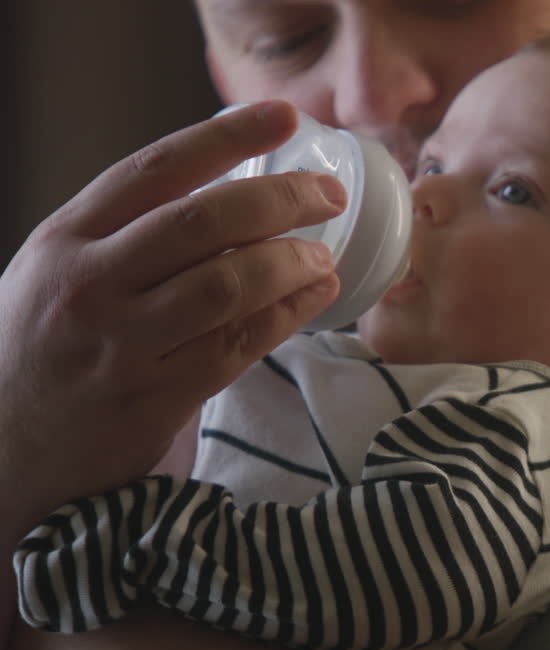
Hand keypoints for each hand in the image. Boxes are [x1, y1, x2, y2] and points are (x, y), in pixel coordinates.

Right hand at [0, 100, 343, 520]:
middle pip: (204, 221)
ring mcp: (122, 343)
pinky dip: (287, 315)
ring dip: (291, 263)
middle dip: (281, 198)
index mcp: (67, 237)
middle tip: (327, 195)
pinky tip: (314, 297)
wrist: (2, 445)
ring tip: (321, 256)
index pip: (157, 170)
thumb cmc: (44, 344)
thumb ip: (126, 230)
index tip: (284, 115)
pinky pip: (238, 345)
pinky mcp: (154, 397)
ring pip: (228, 284)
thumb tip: (228, 193)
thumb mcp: (58, 268)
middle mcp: (91, 283)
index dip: (228, 136)